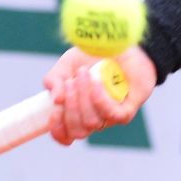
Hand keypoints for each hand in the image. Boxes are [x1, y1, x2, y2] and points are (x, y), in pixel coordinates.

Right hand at [43, 45, 157, 145]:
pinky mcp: (127, 110)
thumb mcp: (66, 65)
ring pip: (92, 122)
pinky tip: (96, 82)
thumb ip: (54, 80)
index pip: (67, 137)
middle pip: (78, 131)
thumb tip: (56, 100)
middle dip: (70, 108)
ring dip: (83, 98)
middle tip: (70, 82)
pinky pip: (112, 114)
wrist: (119, 43)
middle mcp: (95, 119)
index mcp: (78, 114)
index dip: (58, 131)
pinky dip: (100, 99)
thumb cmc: (91, 57)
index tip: (53, 112)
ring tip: (83, 73)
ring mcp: (111, 117)